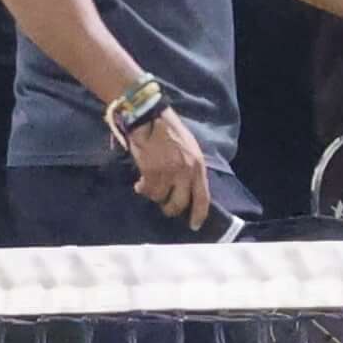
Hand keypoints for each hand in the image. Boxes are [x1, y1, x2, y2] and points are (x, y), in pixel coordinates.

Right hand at [122, 101, 215, 228]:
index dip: (199, 214)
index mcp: (198, 165)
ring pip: (160, 198)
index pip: (202, 197)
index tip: (194, 225)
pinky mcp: (151, 172)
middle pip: (179, 203)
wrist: (150, 117)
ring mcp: (168, 173)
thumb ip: (190, 168)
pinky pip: (147, 190)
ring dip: (154, 195)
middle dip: (170, 208)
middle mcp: (185, 172)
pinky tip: (140, 183)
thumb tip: (186, 188)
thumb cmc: (169, 130)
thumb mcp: (189, 148)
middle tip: (165, 206)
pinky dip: (142, 189)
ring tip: (149, 186)